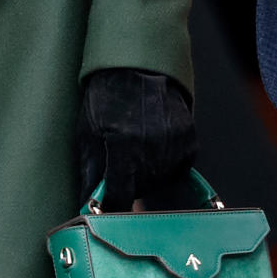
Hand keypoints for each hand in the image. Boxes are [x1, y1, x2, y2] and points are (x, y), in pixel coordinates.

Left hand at [78, 69, 195, 210]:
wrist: (138, 67)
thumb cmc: (106, 98)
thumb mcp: (89, 132)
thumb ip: (90, 172)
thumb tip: (87, 206)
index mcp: (124, 146)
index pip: (119, 198)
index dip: (110, 207)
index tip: (104, 210)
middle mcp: (153, 149)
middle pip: (140, 192)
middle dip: (126, 185)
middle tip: (118, 162)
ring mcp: (175, 146)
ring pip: (159, 183)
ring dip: (146, 176)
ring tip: (135, 148)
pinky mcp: (190, 142)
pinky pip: (176, 170)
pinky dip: (164, 165)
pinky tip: (152, 146)